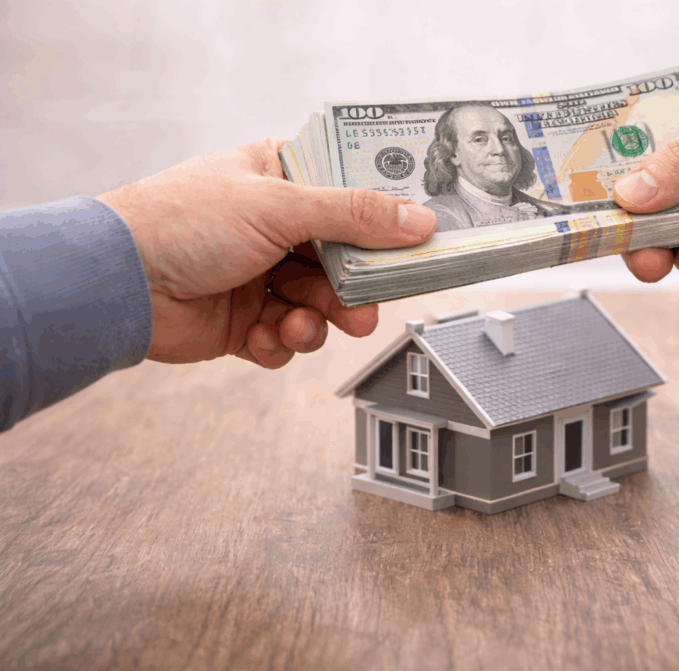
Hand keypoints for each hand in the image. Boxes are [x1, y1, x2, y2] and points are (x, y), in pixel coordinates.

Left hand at [99, 138, 435, 367]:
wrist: (117, 285)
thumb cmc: (182, 222)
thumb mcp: (280, 206)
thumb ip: (355, 215)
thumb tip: (418, 221)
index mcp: (281, 179)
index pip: (351, 193)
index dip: (384, 219)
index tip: (415, 240)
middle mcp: (275, 226)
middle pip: (344, 259)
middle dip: (353, 289)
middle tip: (365, 307)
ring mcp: (261, 274)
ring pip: (321, 304)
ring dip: (316, 321)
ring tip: (299, 324)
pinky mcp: (246, 319)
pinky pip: (288, 337)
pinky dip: (281, 342)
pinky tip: (262, 334)